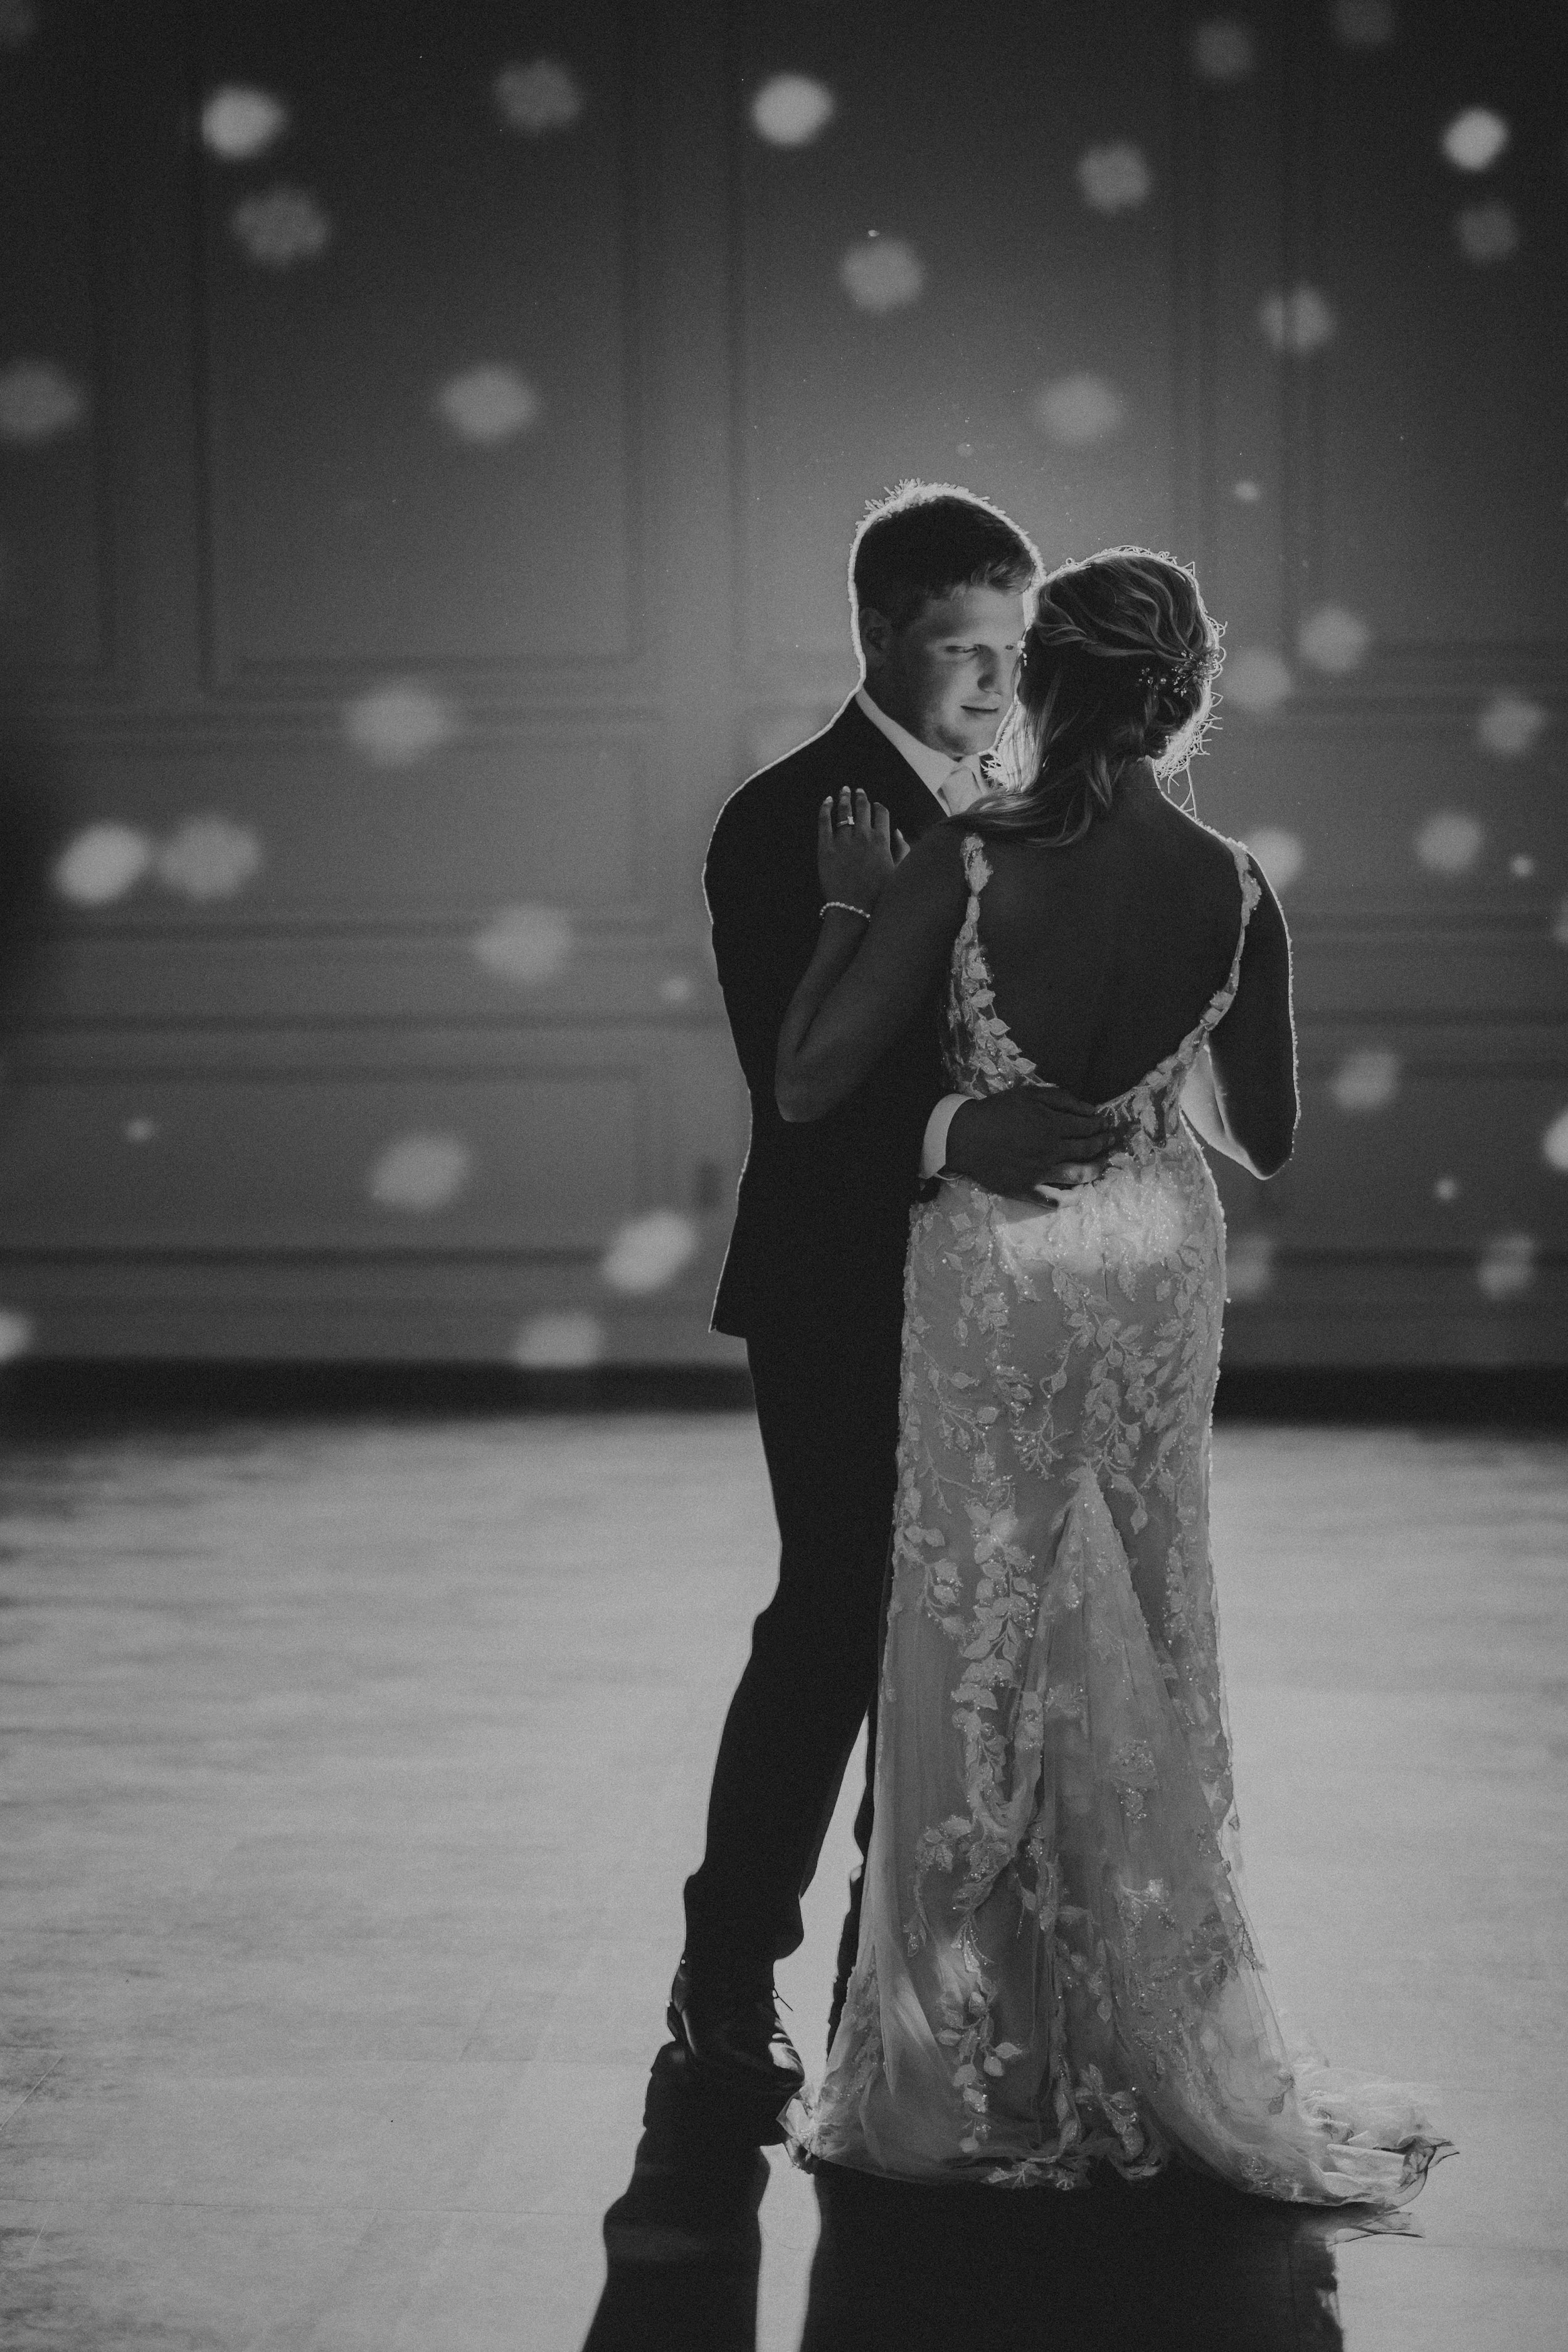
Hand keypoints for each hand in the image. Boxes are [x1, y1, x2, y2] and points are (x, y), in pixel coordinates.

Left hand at [817, 786, 908, 913]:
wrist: (855, 910)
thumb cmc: (879, 896)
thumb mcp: (899, 872)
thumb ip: (902, 849)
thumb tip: (897, 832)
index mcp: (882, 841)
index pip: (882, 814)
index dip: (878, 807)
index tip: (876, 804)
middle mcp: (863, 836)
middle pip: (862, 808)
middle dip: (861, 797)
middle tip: (858, 791)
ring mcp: (843, 841)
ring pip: (844, 812)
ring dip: (845, 798)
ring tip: (844, 790)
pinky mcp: (825, 848)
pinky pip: (824, 822)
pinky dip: (825, 808)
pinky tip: (827, 801)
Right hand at [944, 1086, 1123, 1202]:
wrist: (964, 1135)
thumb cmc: (997, 1111)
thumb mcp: (1029, 1094)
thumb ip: (1062, 1099)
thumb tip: (1091, 1110)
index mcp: (1053, 1126)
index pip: (1088, 1128)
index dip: (1102, 1126)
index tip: (1107, 1125)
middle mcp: (1051, 1151)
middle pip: (1088, 1150)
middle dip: (1106, 1144)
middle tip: (1115, 1141)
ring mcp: (1040, 1173)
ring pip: (1078, 1176)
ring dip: (1096, 1170)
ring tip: (1104, 1165)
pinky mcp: (1025, 1189)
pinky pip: (1050, 1199)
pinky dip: (1065, 1200)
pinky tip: (1074, 1197)